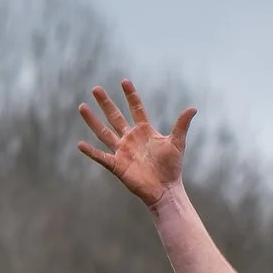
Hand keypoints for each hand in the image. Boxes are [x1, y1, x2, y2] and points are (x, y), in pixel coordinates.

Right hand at [75, 80, 196, 209]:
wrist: (165, 190)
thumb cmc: (172, 168)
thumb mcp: (177, 142)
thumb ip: (181, 124)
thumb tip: (193, 108)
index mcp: (144, 131)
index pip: (136, 109)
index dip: (131, 96)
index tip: (124, 81)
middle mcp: (131, 139)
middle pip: (115, 117)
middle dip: (105, 103)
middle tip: (95, 89)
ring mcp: (122, 152)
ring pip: (104, 133)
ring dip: (93, 121)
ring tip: (82, 107)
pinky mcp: (117, 166)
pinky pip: (101, 157)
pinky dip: (91, 151)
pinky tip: (79, 144)